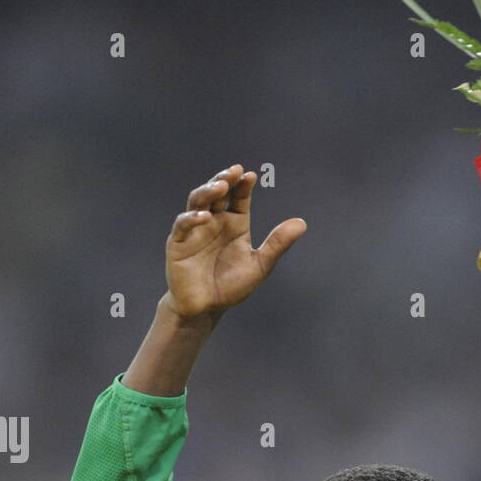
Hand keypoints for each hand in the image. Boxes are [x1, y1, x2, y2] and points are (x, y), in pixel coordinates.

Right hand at [165, 164, 306, 317]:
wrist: (206, 308)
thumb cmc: (231, 286)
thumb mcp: (260, 265)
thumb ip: (277, 244)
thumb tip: (302, 223)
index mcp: (234, 223)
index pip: (239, 197)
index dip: (243, 185)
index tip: (252, 176)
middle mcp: (214, 221)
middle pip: (217, 193)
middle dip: (224, 180)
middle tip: (234, 172)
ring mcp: (195, 230)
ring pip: (198, 201)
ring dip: (208, 192)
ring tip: (220, 186)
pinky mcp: (178, 242)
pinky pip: (183, 225)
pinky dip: (192, 218)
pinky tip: (205, 216)